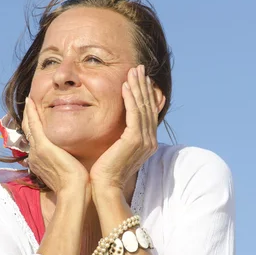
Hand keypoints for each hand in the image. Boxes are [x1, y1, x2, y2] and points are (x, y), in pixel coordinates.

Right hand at [22, 97, 90, 200]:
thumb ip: (67, 162)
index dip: (34, 129)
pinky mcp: (43, 146)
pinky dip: (31, 112)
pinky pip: (34, 124)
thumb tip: (73, 158)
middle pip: (29, 132)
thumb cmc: (77, 185)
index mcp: (39, 162)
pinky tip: (30, 100)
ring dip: (28, 112)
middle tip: (29, 105)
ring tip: (29, 101)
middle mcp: (34, 155)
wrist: (75, 191)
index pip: (35, 141)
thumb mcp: (68, 171)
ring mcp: (37, 150)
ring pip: (29, 126)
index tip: (35, 119)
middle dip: (28, 118)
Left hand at [90, 65, 164, 196]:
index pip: (149, 113)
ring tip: (133, 71)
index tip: (141, 78)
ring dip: (138, 87)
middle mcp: (150, 141)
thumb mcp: (117, 150)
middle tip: (139, 68)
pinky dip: (131, 98)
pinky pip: (134, 114)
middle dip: (144, 85)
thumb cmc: (106, 172)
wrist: (105, 187)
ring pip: (143, 107)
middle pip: (148, 106)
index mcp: (148, 143)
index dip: (146, 94)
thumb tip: (119, 129)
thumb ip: (122, 138)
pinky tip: (125, 86)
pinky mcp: (134, 140)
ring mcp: (144, 141)